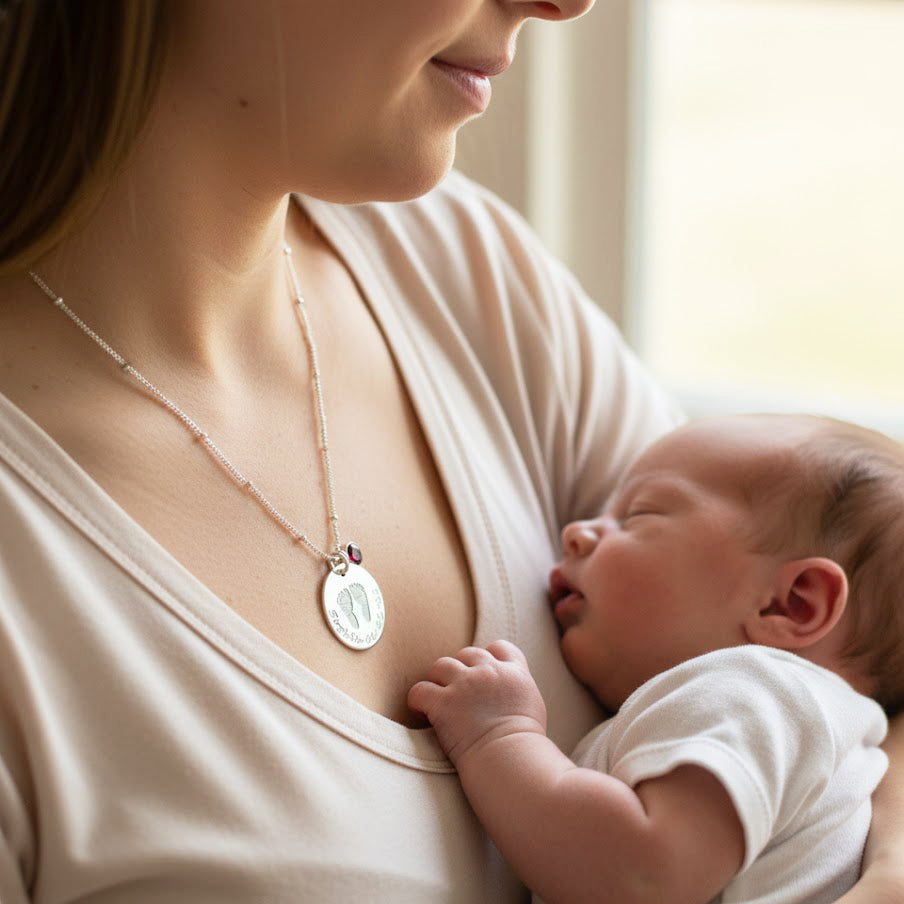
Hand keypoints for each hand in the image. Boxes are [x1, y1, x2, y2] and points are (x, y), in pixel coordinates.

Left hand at [408, 640, 547, 766]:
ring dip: (438, 680)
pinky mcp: (444, 702)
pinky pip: (420, 690)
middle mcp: (489, 672)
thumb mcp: (533, 709)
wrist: (512, 761)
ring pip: (441, 665)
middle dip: (461, 670)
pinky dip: (417, 700)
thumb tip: (508, 698)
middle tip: (458, 693)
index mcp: (515, 673)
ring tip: (438, 699)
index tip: (482, 674)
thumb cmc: (526, 748)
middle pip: (467, 654)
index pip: (499, 648)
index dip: (488, 657)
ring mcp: (465, 684)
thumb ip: (518, 693)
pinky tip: (421, 710)